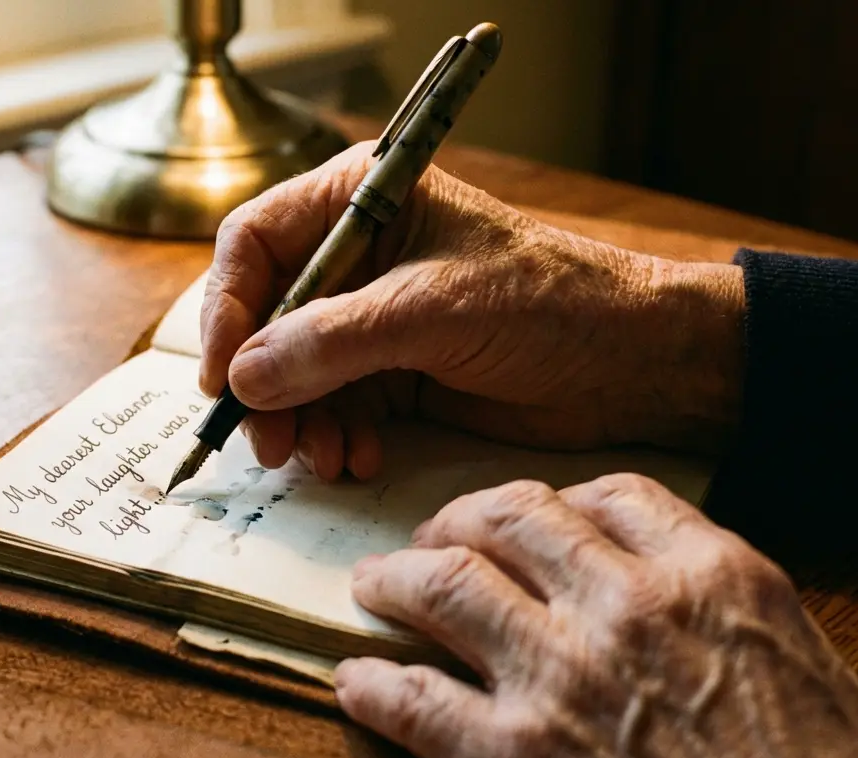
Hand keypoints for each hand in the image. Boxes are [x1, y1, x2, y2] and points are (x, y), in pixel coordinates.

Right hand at [199, 142, 745, 479]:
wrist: (636, 363)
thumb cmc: (553, 302)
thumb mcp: (433, 311)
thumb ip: (332, 342)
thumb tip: (242, 377)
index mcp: (361, 200)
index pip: (255, 243)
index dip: (228, 309)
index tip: (222, 375)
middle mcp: (356, 256)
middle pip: (265, 317)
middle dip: (262, 383)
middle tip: (269, 441)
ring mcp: (373, 317)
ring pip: (293, 372)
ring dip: (298, 421)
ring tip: (321, 458)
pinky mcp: (393, 371)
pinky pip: (333, 406)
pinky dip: (334, 436)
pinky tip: (356, 458)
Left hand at [334, 473, 857, 757]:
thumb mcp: (797, 659)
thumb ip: (721, 604)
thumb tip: (663, 578)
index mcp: (709, 577)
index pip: (610, 496)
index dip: (556, 498)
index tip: (530, 514)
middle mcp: (627, 608)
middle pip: (512, 519)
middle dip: (459, 519)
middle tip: (434, 536)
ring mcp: (563, 677)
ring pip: (447, 585)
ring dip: (398, 578)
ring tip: (376, 583)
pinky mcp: (513, 756)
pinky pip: (417, 699)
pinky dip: (376, 684)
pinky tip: (359, 680)